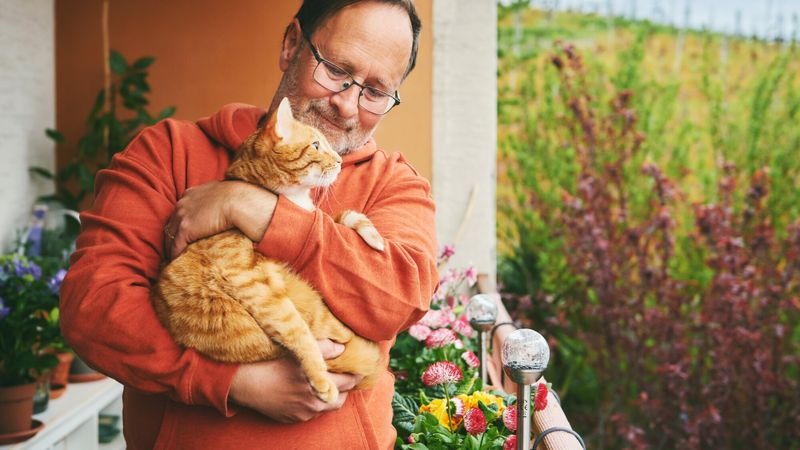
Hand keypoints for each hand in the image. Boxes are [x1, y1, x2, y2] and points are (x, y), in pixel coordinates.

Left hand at [164, 180, 277, 258]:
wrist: (238, 201)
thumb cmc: (237, 198)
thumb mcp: (221, 193)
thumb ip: (216, 199)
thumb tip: (224, 206)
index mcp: (191, 194)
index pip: (179, 211)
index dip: (180, 223)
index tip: (183, 233)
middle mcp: (182, 203)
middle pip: (171, 223)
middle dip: (172, 236)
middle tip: (175, 248)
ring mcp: (182, 215)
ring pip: (170, 236)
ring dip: (171, 248)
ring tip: (174, 258)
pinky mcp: (185, 228)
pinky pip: (176, 246)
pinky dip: (175, 255)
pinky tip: (177, 262)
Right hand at [228, 339, 364, 422]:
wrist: (246, 384)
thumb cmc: (271, 363)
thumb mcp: (297, 351)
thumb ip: (324, 348)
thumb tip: (342, 348)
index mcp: (318, 384)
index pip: (349, 382)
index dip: (356, 374)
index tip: (359, 369)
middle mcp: (314, 402)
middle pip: (341, 399)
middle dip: (345, 389)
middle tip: (345, 378)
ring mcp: (303, 414)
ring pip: (326, 408)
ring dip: (330, 397)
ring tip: (328, 385)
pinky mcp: (293, 419)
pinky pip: (311, 413)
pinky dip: (314, 404)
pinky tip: (308, 393)